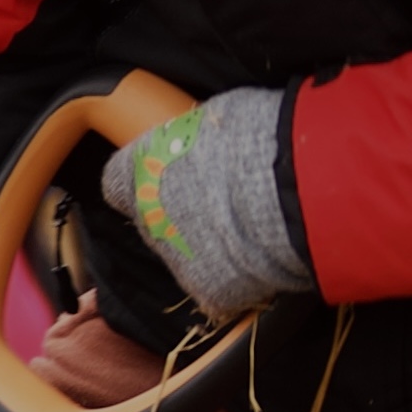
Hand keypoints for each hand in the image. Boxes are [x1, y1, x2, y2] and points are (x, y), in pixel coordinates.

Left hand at [96, 83, 308, 316]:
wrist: (292, 184)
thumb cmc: (257, 136)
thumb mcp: (211, 121)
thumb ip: (191, 141)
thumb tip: (200, 143)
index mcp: (138, 171)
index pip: (118, 182)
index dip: (144, 180)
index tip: (168, 175)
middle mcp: (148, 219)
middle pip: (156, 222)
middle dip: (184, 214)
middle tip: (226, 200)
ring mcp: (177, 260)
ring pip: (188, 256)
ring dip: (213, 246)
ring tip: (256, 225)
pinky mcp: (211, 290)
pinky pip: (223, 285)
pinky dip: (243, 274)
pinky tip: (267, 252)